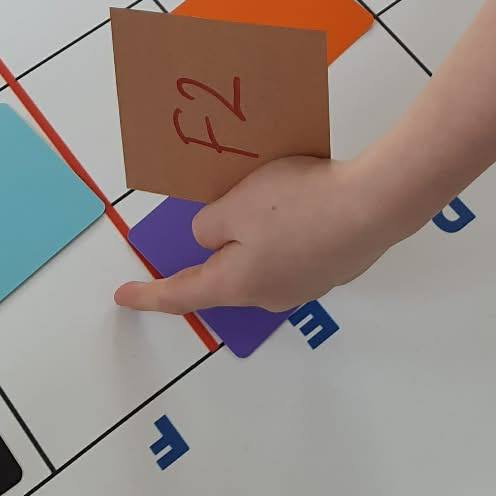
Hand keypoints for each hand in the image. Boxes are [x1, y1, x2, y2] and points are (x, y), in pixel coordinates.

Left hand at [114, 155, 395, 317]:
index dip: (148, 295)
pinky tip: (301, 202)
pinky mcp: (333, 267)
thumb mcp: (234, 206)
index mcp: (237, 283)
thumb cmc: (296, 205)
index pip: (181, 295)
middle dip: (217, 250)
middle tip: (216, 216)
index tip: (121, 297)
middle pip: (227, 275)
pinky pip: (295, 250)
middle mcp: (269, 295)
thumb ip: (209, 225)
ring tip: (264, 198)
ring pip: (263, 260)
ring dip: (255, 236)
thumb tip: (211, 237)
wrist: (374, 206)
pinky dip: (288, 231)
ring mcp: (306, 285)